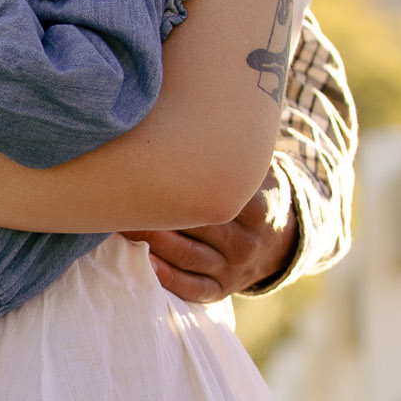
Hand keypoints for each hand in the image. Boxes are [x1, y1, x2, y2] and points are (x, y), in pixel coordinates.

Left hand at [123, 165, 297, 302]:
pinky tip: (144, 263)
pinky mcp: (222, 290)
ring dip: (152, 242)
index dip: (175, 185)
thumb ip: (235, 152)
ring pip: (187, 257)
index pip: (212, 198)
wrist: (280, 243)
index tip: (145, 170)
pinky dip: (167, 277)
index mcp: (257, 210)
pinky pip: (192, 288)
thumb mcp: (257, 172)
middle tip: (120, 197)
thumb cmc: (253, 196)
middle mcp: (246, 242)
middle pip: (194, 227)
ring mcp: (234, 270)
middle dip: (155, 212)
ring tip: (122, 226)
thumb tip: (202, 110)